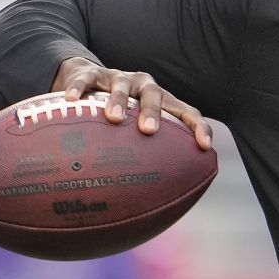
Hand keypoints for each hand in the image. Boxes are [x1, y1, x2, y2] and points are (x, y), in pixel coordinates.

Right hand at [51, 57, 212, 149]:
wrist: (88, 77)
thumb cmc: (119, 113)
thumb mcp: (133, 129)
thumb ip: (144, 156)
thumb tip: (153, 205)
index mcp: (162, 100)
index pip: (186, 112)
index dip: (197, 127)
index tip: (205, 147)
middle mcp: (144, 86)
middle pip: (154, 95)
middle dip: (153, 112)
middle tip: (149, 131)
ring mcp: (118, 78)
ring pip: (122, 86)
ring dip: (119, 100)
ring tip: (114, 117)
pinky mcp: (92, 74)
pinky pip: (85, 80)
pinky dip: (79, 89)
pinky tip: (72, 100)